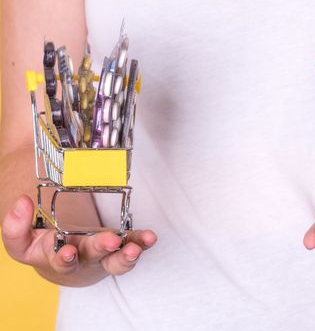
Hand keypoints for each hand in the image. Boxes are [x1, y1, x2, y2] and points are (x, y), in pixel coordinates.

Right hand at [1, 195, 156, 286]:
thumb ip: (16, 225)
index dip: (61, 257)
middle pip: (90, 256)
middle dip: (100, 248)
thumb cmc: (45, 245)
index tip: (65, 250)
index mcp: (55, 255)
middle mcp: (81, 258)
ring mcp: (102, 254)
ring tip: (135, 247)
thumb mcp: (25, 238)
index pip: (56, 259)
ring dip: (127, 254)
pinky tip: (149, 237)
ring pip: (115, 260)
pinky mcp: (120, 247)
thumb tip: (22, 203)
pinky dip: (142, 242)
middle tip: (110, 240)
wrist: (66, 259)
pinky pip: (133, 246)